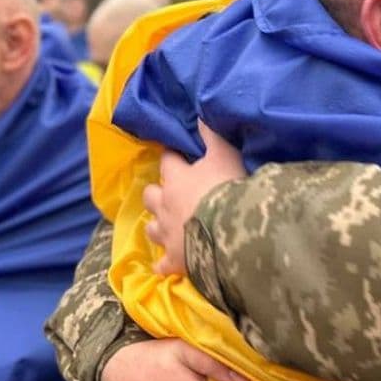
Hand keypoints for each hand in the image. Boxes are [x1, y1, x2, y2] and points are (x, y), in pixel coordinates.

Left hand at [144, 120, 244, 274]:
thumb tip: (199, 115)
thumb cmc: (226, 188)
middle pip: (150, 195)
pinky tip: (166, 265)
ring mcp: (167, 234)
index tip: (177, 155)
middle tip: (169, 193)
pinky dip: (164, 264)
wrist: (230, 231)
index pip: (168, 161)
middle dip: (157, 193)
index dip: (173, 157)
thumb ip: (212, 136)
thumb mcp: (224, 155)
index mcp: (176, 179)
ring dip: (157, 225)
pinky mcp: (174, 260)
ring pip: (151, 228)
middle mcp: (165, 205)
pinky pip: (162, 265)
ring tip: (166, 225)